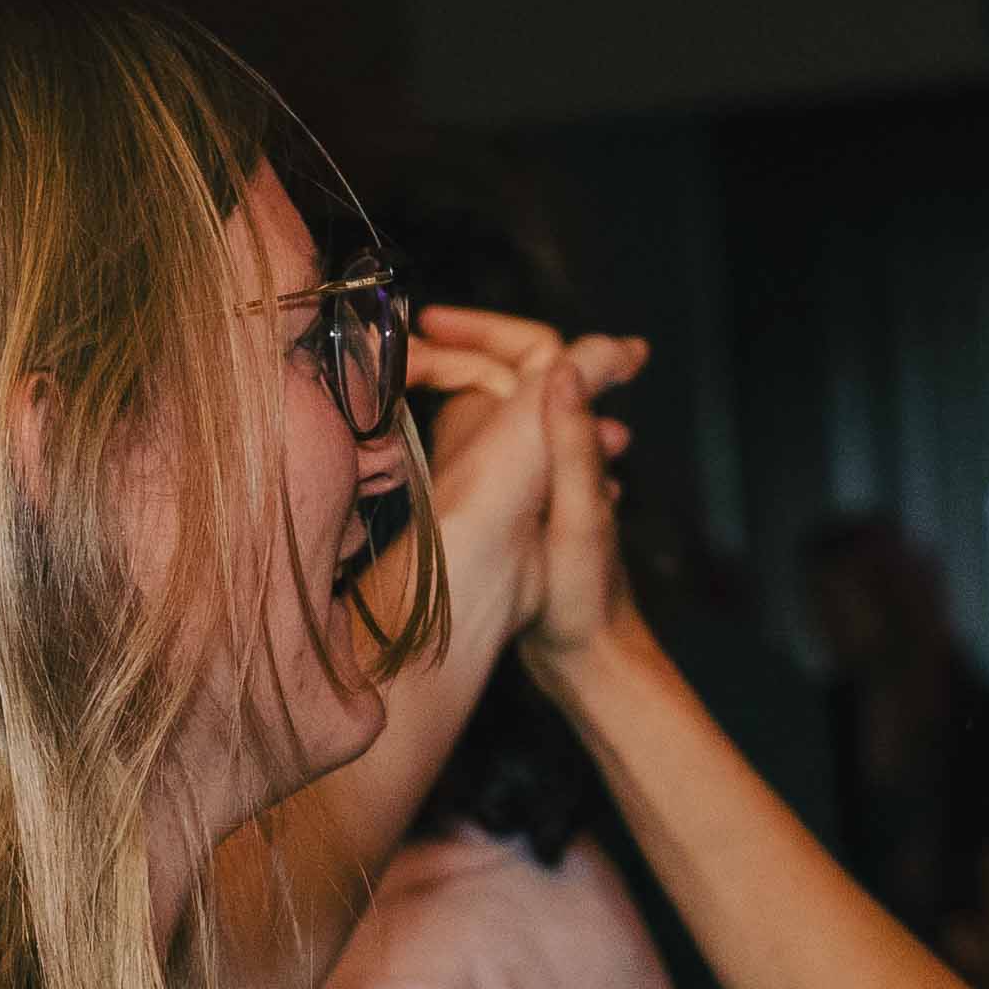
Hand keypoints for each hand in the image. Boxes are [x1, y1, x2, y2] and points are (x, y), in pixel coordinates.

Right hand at [407, 304, 641, 665]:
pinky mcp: (520, 504)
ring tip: (397, 382)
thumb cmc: (585, 603)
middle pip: (511, 372)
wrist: (591, 662)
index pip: (539, 352)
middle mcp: (561, 446)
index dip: (486, 331)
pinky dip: (453, 430)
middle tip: (399, 349)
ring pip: (495, 408)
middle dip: (462, 350)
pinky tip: (411, 443)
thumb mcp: (579, 522)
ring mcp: (538, 474)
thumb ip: (574, 447)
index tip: (430, 325)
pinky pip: (484, 447)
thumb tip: (564, 368)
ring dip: (453, 389)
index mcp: (577, 440)